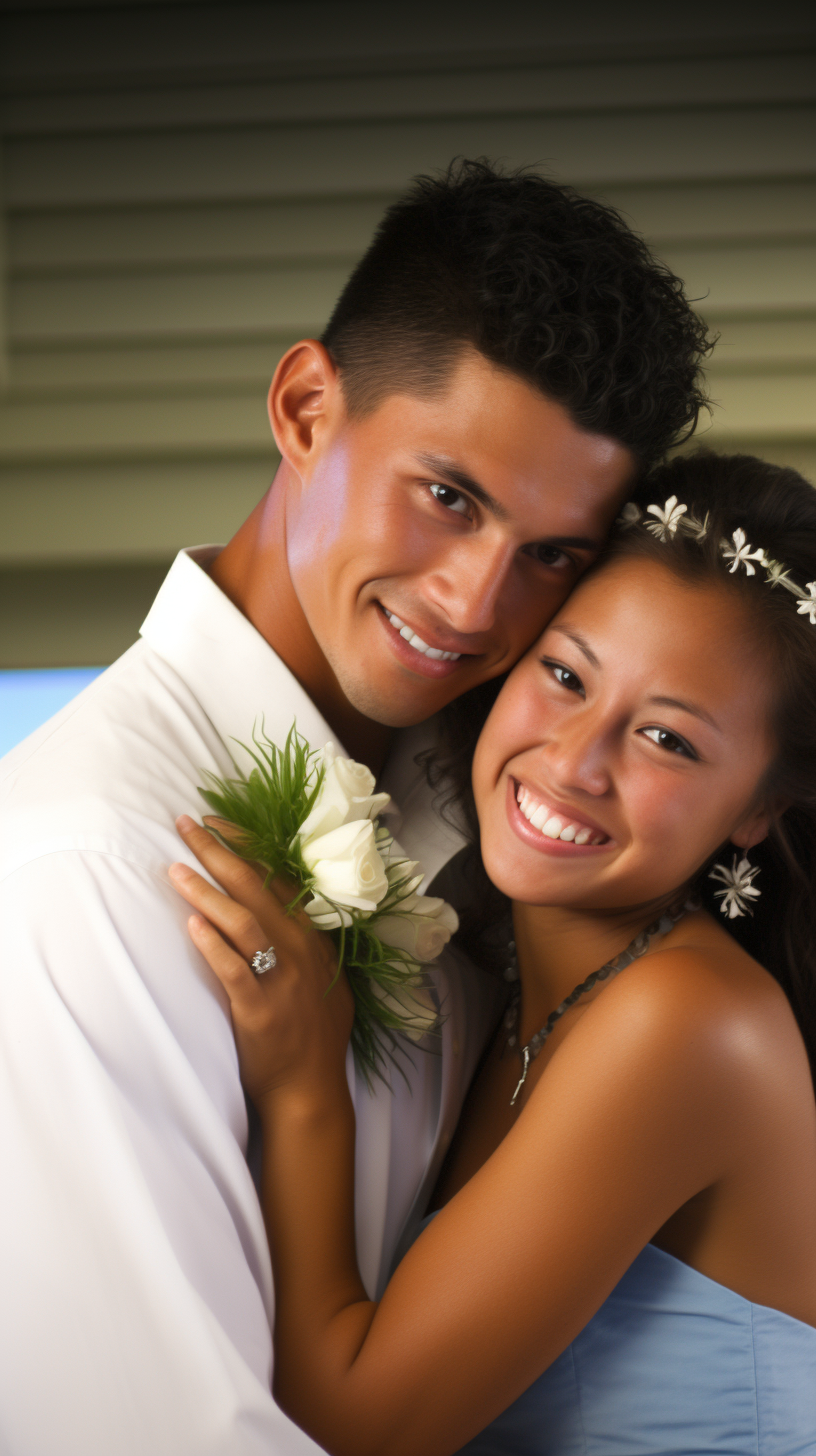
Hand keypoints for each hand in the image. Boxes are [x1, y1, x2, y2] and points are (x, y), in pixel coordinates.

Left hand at [170, 815, 353, 1108]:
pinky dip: (213, 944)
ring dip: (207, 892)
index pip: (278, 879)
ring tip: (176, 869)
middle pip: (256, 889)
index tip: (218, 822)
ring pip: (242, 923)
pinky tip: (191, 924)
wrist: (310, 1089)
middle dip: (220, 852)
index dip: (247, 847)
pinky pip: (233, 969)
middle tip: (187, 825)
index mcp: (311, 939)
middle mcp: (298, 952)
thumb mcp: (326, 979)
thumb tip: (288, 911)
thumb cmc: (315, 1035)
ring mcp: (280, 981)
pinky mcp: (258, 1010)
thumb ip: (309, 944)